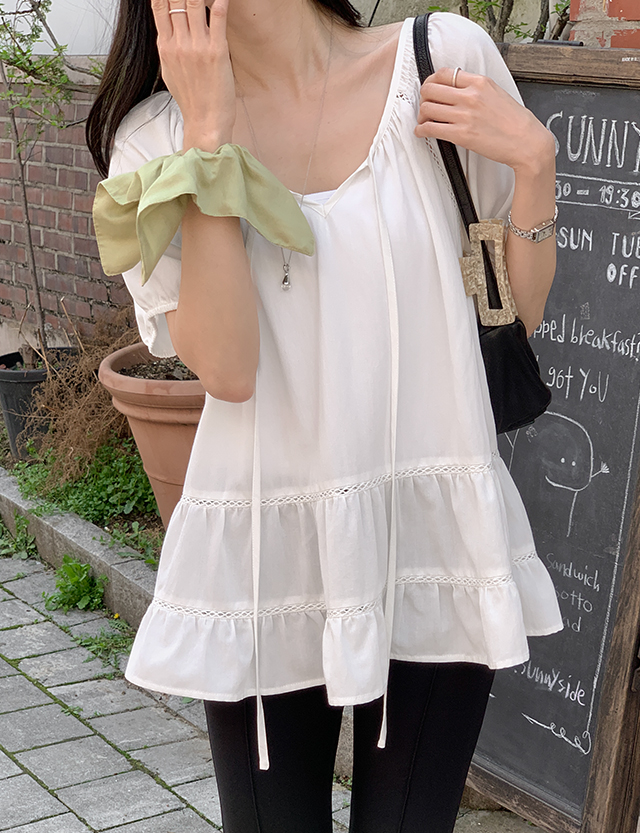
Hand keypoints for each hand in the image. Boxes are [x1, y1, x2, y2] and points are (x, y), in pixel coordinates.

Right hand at [151, 0, 235, 151]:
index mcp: (165, 47)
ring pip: (194, 3)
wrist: (205, 122)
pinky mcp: (216, 52)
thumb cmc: (191, 100)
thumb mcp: (170, 72)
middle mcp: (179, 44)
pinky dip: (220, 1)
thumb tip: (167, 33)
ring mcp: (197, 47)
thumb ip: (168, 49)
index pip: (159, 6)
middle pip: (176, 0)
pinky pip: (218, 18)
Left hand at [414, 67, 554, 174]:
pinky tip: (422, 131)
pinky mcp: (461, 134)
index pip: (444, 73)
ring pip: (427, 108)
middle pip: (430, 89)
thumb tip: (457, 88)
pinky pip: (430, 128)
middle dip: (423, 97)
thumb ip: (476, 88)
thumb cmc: (514, 121)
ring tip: (424, 120)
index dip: (431, 81)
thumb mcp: (497, 93)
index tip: (430, 89)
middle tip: (425, 105)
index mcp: (480, 82)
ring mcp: (465, 115)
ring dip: (421, 115)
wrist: (526, 141)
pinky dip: (421, 130)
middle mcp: (470, 96)